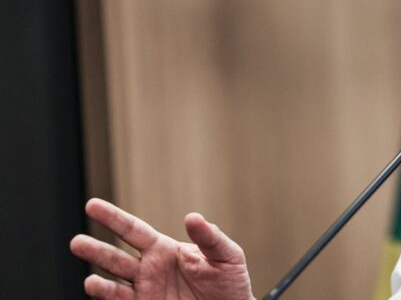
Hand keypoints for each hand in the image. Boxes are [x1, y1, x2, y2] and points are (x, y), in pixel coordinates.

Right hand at [70, 198, 254, 299]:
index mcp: (164, 250)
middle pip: (115, 257)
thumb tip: (193, 217)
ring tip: (90, 281)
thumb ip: (210, 237)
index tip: (92, 205)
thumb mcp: (226, 255)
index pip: (133, 230)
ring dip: (99, 283)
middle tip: (76, 242)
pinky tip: (99, 289)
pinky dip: (108, 297)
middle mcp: (149, 269)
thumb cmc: (229, 281)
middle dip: (95, 250)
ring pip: (114, 285)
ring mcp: (145, 291)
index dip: (113, 217)